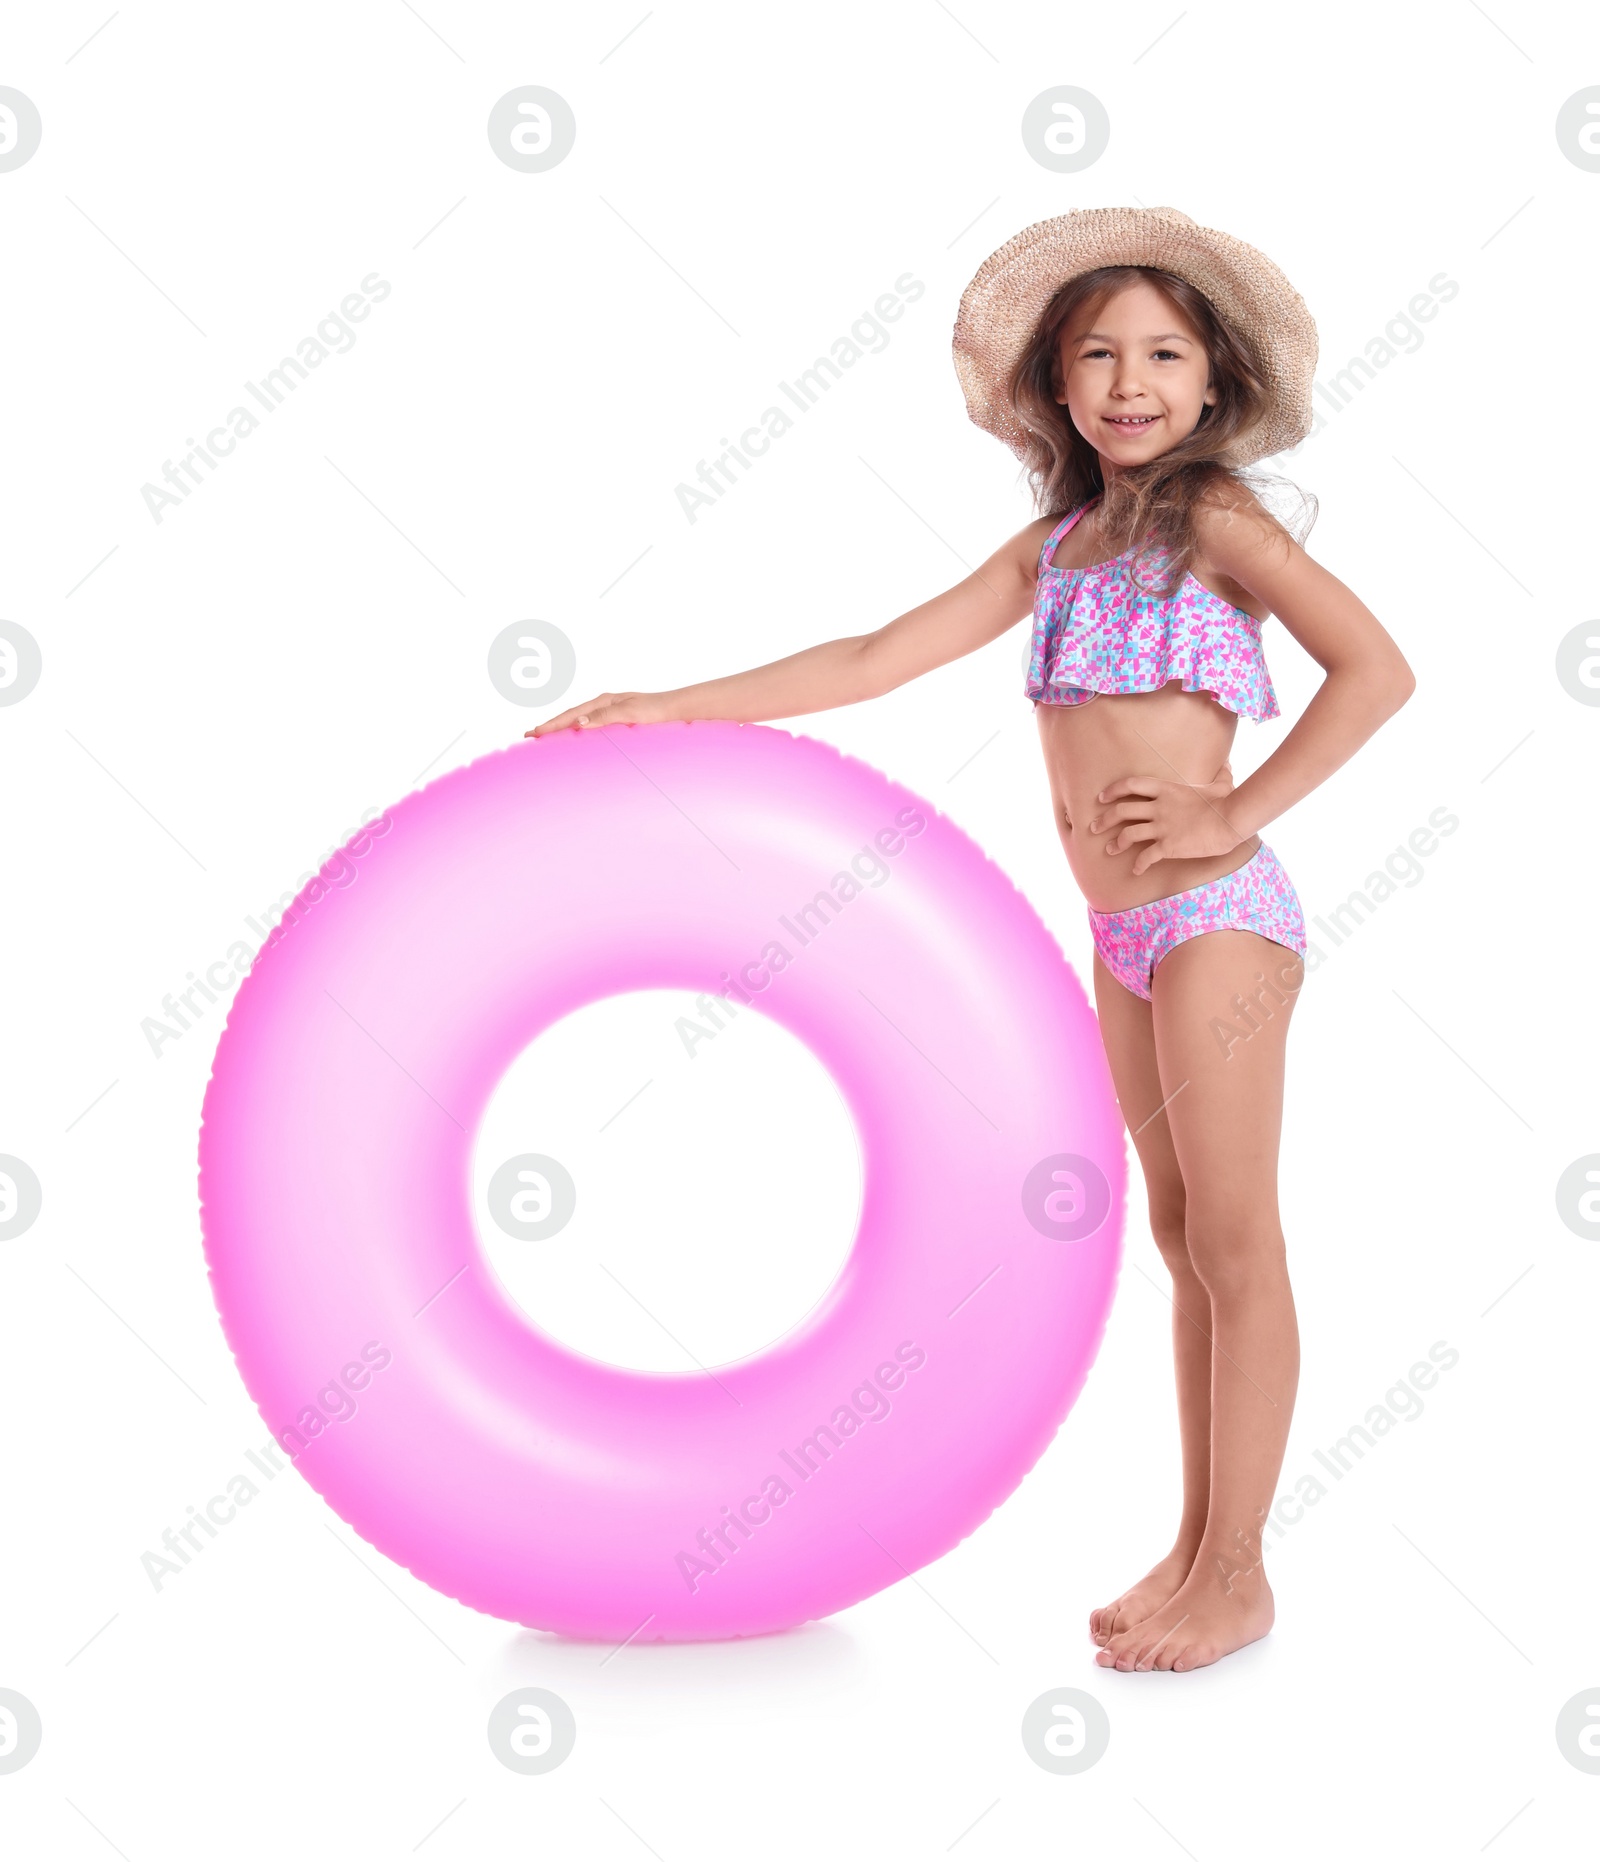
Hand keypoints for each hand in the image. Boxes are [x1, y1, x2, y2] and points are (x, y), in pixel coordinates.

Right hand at [526, 691, 673, 736]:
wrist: (676, 710)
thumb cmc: (656, 710)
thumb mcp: (630, 712)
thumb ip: (606, 716)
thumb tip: (579, 722)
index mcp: (603, 701)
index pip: (570, 714)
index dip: (551, 724)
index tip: (533, 734)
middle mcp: (604, 705)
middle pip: (570, 716)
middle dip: (550, 726)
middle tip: (529, 736)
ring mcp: (610, 713)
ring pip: (579, 722)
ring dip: (561, 730)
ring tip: (545, 739)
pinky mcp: (618, 723)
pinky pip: (591, 728)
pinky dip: (577, 734)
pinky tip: (575, 741)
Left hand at [1088, 764, 1242, 874]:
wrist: (1230, 820)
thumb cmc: (1227, 802)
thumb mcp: (1221, 783)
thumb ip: (1220, 773)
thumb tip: (1227, 763)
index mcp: (1166, 789)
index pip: (1131, 785)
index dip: (1113, 791)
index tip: (1101, 797)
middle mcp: (1159, 807)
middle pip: (1121, 811)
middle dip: (1104, 820)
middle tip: (1093, 827)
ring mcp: (1162, 827)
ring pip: (1128, 834)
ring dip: (1116, 843)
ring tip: (1109, 850)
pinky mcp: (1168, 846)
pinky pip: (1146, 857)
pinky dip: (1138, 865)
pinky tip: (1136, 871)